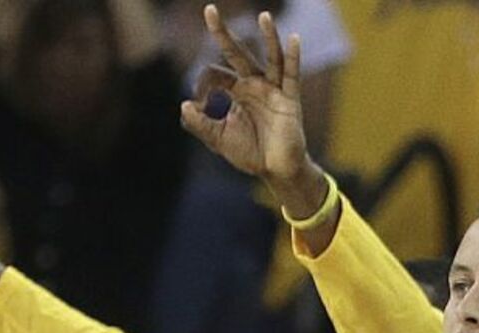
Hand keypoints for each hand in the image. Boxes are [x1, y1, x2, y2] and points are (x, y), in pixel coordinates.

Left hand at [180, 5, 310, 186]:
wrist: (276, 171)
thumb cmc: (250, 153)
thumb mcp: (219, 139)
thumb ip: (201, 124)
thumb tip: (183, 105)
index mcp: (236, 92)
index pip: (215, 75)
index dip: (203, 86)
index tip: (201, 105)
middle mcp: (254, 85)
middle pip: (238, 53)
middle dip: (223, 34)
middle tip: (209, 10)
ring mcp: (273, 90)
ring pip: (270, 57)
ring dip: (267, 37)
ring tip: (263, 16)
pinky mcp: (289, 100)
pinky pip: (292, 75)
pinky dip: (294, 57)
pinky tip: (294, 39)